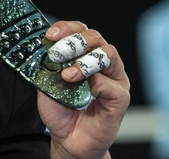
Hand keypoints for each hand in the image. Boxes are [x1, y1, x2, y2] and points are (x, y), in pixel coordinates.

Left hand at [38, 20, 130, 158]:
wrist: (68, 139)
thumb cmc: (61, 110)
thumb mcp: (47, 84)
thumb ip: (50, 66)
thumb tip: (47, 51)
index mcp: (85, 55)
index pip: (80, 31)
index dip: (67, 28)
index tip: (50, 35)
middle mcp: (102, 63)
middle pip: (96, 37)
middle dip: (75, 41)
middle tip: (58, 54)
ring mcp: (113, 79)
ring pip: (108, 54)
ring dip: (85, 62)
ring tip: (68, 76)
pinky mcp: (120, 99)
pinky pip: (113, 85)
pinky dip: (98, 84)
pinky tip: (86, 91)